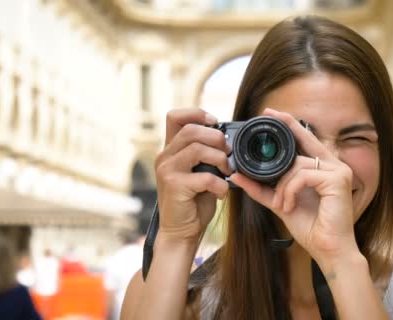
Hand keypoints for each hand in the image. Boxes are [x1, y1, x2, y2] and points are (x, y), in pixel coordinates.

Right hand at [155, 109, 231, 243]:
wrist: (180, 232)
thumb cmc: (193, 202)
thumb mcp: (200, 172)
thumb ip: (206, 155)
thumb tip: (227, 140)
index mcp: (171, 150)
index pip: (175, 117)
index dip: (197, 113)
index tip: (215, 123)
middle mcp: (165, 157)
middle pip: (190, 130)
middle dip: (216, 138)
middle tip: (228, 153)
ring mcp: (167, 170)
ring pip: (197, 149)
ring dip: (220, 159)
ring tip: (226, 171)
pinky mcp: (174, 186)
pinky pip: (204, 176)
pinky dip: (219, 184)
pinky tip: (221, 192)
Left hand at [230, 108, 359, 263]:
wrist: (328, 250)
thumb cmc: (311, 227)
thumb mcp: (280, 202)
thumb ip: (261, 188)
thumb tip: (238, 175)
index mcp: (323, 168)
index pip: (306, 139)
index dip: (289, 124)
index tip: (270, 113)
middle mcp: (334, 165)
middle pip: (305, 139)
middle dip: (286, 126)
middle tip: (267, 114)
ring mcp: (339, 171)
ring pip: (298, 164)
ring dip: (282, 185)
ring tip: (282, 204)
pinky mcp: (338, 180)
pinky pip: (303, 175)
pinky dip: (290, 190)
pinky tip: (289, 205)